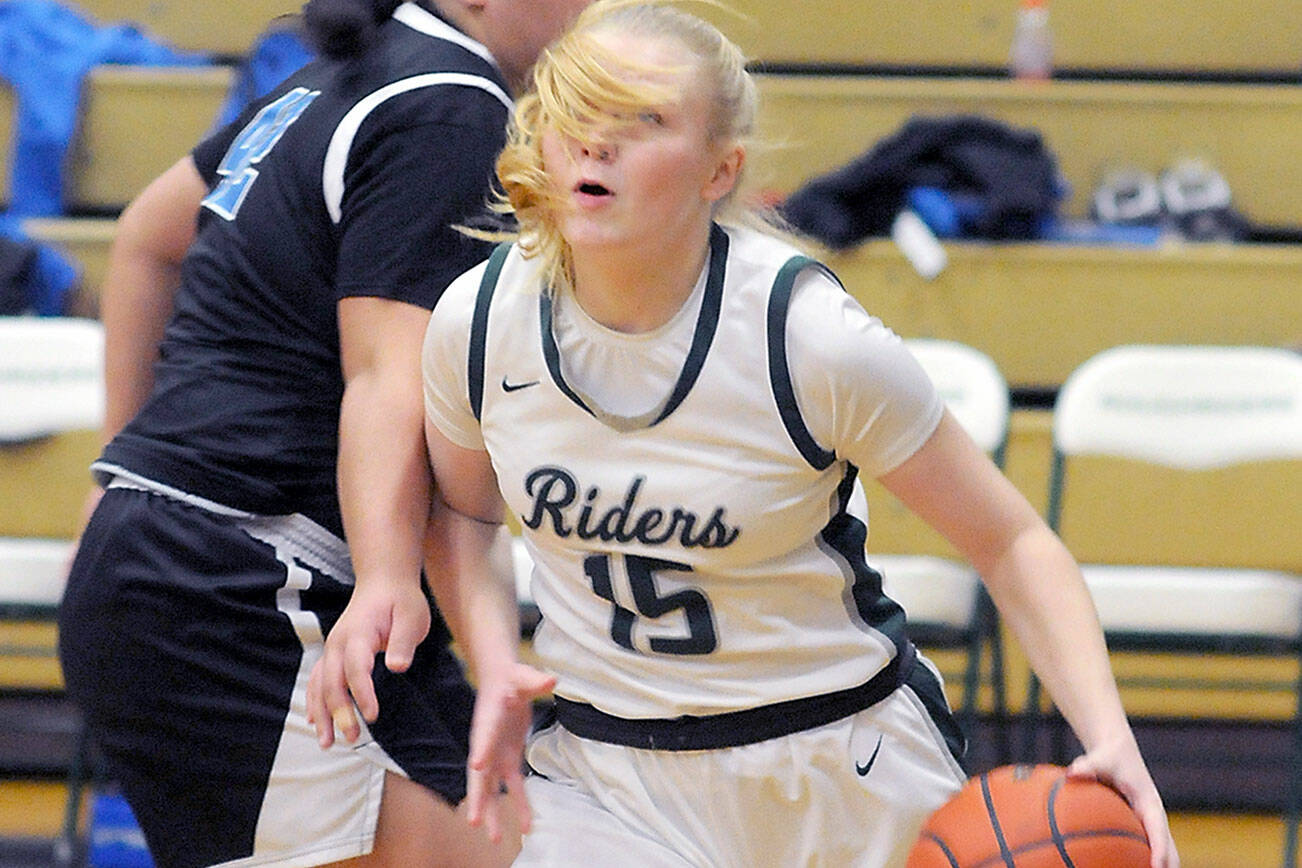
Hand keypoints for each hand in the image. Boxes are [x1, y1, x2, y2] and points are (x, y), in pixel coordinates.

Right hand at [305, 578, 430, 747]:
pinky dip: (314, 703)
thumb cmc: (401, 600)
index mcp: (358, 633)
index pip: (356, 668)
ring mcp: (331, 649)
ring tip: (327, 742)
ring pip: (318, 685)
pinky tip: (315, 723)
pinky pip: (316, 681)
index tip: (372, 716)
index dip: (362, 694)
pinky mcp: (332, 655)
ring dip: (321, 714)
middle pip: (331, 682)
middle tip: (352, 738)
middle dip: (339, 712)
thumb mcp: (412, 615)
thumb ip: (404, 640)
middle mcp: (338, 642)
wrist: (383, 582)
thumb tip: (398, 666)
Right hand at [464, 663, 556, 841]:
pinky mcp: (507, 759)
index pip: (483, 736)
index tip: (477, 765)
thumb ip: (535, 680)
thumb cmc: (512, 678)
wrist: (503, 681)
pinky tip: (525, 826)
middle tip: (474, 822)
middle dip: (478, 798)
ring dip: (491, 812)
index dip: (481, 750)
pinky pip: (512, 785)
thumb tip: (550, 679)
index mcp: (487, 720)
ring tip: (494, 839)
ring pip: (490, 788)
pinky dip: (517, 803)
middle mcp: (486, 743)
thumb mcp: (524, 676)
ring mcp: (495, 754)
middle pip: (479, 774)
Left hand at [1068, 739, 1179, 867]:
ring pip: (1163, 851)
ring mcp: (1149, 824)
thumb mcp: (1099, 760)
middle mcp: (1154, 817)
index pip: (1159, 831)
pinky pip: (1147, 848)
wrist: (1118, 752)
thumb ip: (1087, 767)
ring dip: (1161, 865)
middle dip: (1167, 866)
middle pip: (1169, 849)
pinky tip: (1125, 867)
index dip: (1160, 851)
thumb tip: (1072, 773)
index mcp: (1149, 804)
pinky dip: (1143, 861)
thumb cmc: (1109, 757)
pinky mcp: (1141, 826)